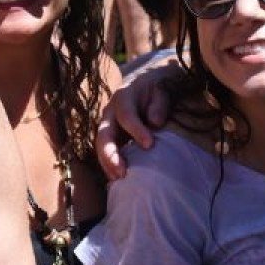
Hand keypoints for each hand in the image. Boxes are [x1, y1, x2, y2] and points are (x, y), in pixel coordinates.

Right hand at [95, 64, 173, 179]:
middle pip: (104, 135)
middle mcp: (111, 112)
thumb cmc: (159, 87)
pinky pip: (107, 153)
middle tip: (122, 172)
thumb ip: (160, 103)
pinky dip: (111, 166)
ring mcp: (109, 126)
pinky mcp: (113, 137)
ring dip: (107, 164)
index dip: (136, 129)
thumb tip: (155, 122)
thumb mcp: (163, 88)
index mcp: (124, 96)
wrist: (152, 84)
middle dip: (110, 155)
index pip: (126, 115)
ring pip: (101, 147)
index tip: (150, 145)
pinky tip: (119, 180)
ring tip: (118, 180)